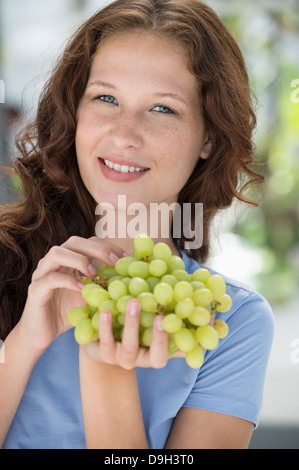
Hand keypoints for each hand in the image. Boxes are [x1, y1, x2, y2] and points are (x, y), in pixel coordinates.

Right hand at [18, 236, 124, 350]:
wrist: (42, 334)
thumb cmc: (67, 313)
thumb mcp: (90, 298)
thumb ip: (104, 287)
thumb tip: (130, 282)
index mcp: (68, 260)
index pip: (88, 242)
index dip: (107, 246)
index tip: (125, 258)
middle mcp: (53, 262)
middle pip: (73, 241)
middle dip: (97, 249)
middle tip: (114, 262)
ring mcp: (42, 273)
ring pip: (57, 253)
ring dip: (79, 260)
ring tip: (94, 273)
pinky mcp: (35, 289)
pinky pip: (50, 279)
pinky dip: (68, 281)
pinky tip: (82, 290)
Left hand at [83, 298, 184, 368]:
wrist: (101, 348)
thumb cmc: (135, 333)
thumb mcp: (153, 328)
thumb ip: (175, 322)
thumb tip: (205, 312)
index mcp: (157, 354)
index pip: (176, 351)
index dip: (183, 341)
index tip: (186, 322)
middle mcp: (143, 360)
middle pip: (156, 356)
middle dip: (160, 338)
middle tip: (161, 316)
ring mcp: (122, 358)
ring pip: (130, 346)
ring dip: (133, 324)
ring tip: (134, 302)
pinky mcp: (102, 353)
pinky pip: (106, 341)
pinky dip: (106, 326)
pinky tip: (106, 310)